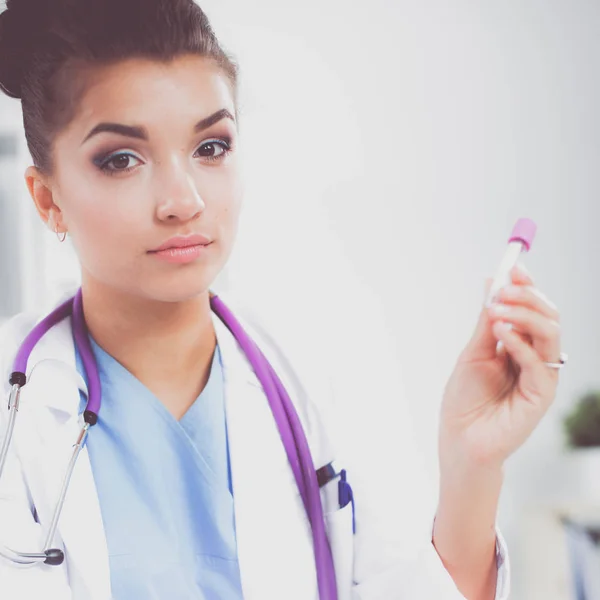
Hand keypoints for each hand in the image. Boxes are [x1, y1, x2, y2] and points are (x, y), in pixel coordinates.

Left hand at [439, 264, 561, 471]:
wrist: (460, 439)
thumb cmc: (464, 399)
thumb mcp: (474, 352)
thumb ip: (487, 321)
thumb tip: (492, 283)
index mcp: (520, 346)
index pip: (534, 309)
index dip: (527, 287)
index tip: (513, 268)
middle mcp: (535, 358)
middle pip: (548, 317)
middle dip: (527, 297)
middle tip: (503, 291)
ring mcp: (541, 376)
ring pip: (550, 334)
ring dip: (524, 315)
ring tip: (497, 311)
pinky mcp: (541, 396)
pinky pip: (539, 363)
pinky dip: (520, 343)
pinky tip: (501, 333)